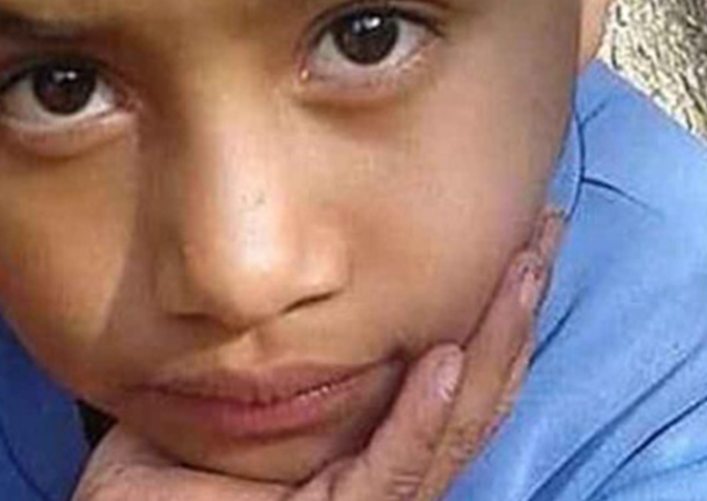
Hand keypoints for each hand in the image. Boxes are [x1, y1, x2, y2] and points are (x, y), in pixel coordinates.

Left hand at [72, 209, 563, 500]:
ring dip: (493, 345)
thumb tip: (280, 264)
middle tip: (545, 230)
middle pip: (475, 390)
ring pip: (455, 424)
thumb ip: (266, 345)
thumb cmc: (161, 479)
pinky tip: (446, 358)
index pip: (450, 373)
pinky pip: (394, 467)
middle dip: (514, 311)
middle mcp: (385, 472)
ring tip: (522, 272)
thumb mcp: (226, 393)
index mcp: (368, 443)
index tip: (515, 234)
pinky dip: (424, 414)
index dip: (491, 309)